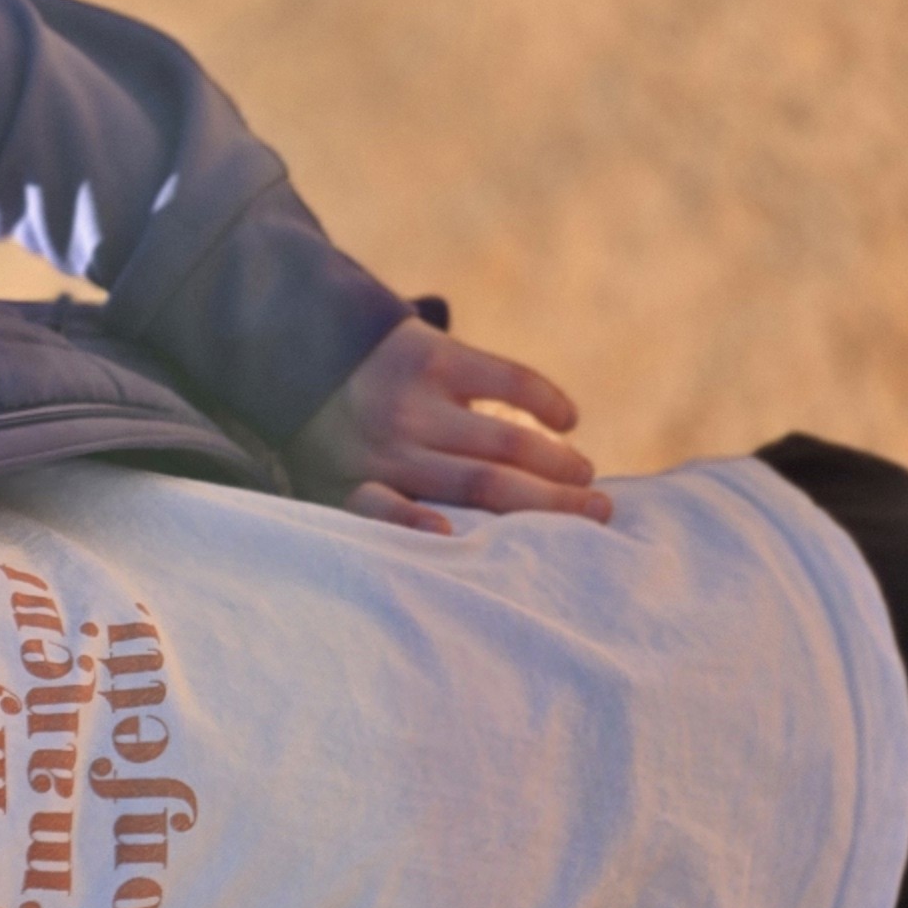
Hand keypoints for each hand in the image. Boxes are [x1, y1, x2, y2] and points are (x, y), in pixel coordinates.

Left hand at [285, 315, 613, 534]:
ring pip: (505, 441)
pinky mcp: (437, 356)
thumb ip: (374, 521)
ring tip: (588, 481)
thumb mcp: (326, 490)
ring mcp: (415, 400)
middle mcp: (387, 446)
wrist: (306, 352)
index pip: (382, 513)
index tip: (448, 536)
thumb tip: (453, 555)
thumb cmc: (331, 444)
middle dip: (549, 505)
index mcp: (355, 486)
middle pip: (483, 485)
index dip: (413, 526)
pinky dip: (545, 401)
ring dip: (558, 462)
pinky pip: (508, 379)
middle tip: (600, 516)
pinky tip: (569, 420)